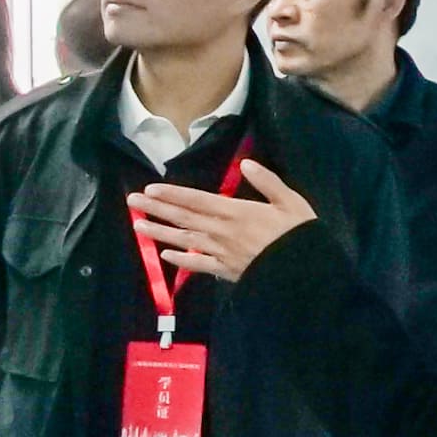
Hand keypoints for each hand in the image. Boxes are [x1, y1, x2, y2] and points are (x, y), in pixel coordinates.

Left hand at [129, 158, 317, 282]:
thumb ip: (267, 182)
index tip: (150, 189)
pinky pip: (198, 265)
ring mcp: (221, 253)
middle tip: (132, 201)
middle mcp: (222, 231)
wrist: (305, 273)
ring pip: (184, 240)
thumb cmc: (300, 234)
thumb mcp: (290, 201)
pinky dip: (180, 261)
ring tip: (137, 225)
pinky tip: (165, 256)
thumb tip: (247, 164)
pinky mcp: (225, 270)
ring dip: (160, 233)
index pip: (196, 200)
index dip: (172, 195)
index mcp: (236, 212)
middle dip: (156, 209)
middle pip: (183, 218)